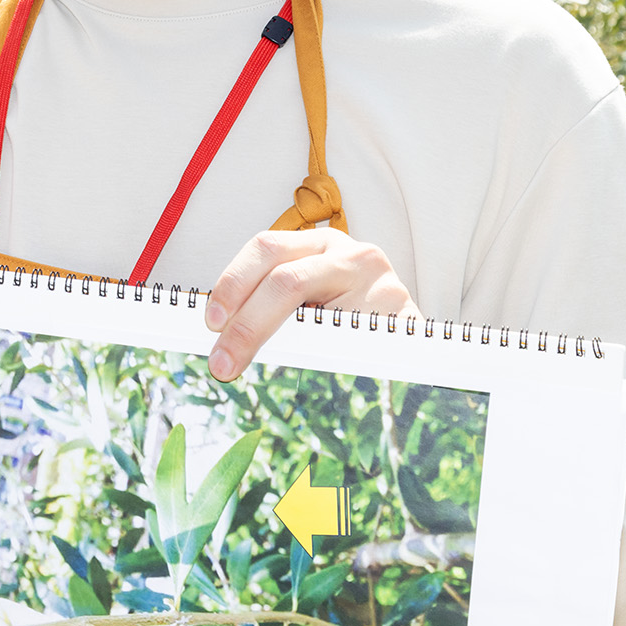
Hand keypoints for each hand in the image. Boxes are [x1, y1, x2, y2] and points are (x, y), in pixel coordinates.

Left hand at [203, 228, 416, 380]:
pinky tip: (314, 381)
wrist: (414, 342)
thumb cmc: (347, 320)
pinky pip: (359, 345)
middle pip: (286, 279)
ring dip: (285, 350)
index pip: (266, 248)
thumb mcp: (311, 300)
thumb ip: (273, 307)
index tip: (211, 322)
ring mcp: (384, 286)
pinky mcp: (408, 320)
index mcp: (319, 244)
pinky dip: (332, 364)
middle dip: (246, 325)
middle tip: (223, 364)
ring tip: (263, 375)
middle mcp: (353, 255)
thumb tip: (218, 339)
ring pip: (321, 317)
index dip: (233, 282)